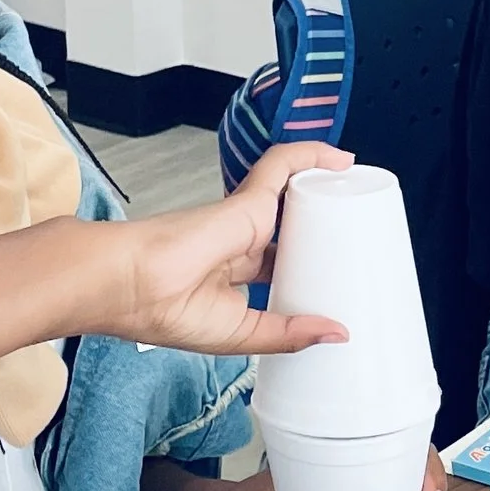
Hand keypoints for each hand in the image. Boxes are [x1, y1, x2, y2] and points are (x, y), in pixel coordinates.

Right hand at [103, 143, 353, 354]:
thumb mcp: (240, 334)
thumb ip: (288, 333)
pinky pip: (284, 166)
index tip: (337, 270)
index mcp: (232, 278)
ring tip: (358, 189)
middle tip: (360, 228)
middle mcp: (240, 243)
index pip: (278, 265)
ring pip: (291, 191)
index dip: (306, 263)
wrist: (128, 283)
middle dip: (322, 223)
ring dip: (323, 184)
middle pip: (290, 226)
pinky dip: (310, 156)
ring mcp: (243, 218)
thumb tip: (339, 333)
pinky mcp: (247, 199)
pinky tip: (340, 161)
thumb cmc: (162, 311)